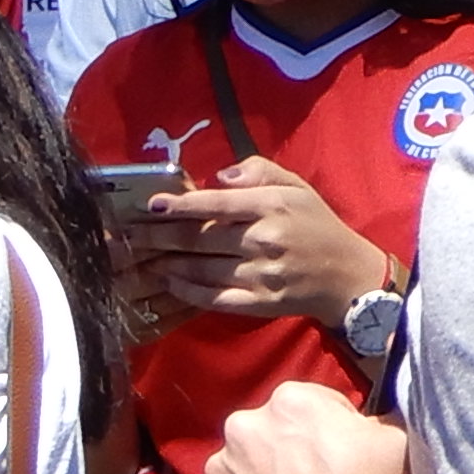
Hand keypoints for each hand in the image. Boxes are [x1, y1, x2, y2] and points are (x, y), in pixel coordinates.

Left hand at [136, 157, 395, 326]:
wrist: (346, 276)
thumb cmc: (318, 226)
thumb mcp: (298, 187)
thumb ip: (260, 171)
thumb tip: (218, 176)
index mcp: (273, 205)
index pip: (216, 204)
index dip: (179, 205)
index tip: (151, 205)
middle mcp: (263, 239)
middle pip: (198, 238)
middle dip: (158, 236)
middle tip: (127, 235)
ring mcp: (259, 274)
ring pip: (199, 268)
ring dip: (165, 264)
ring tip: (140, 258)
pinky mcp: (256, 303)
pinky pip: (211, 297)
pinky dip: (185, 290)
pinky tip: (168, 283)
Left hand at [196, 379, 416, 473]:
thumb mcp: (396, 439)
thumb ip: (371, 419)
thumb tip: (360, 425)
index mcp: (291, 400)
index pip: (311, 402)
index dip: (332, 427)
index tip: (345, 455)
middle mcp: (243, 428)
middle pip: (268, 432)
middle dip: (287, 450)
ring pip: (242, 469)